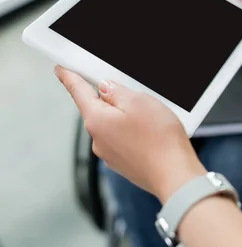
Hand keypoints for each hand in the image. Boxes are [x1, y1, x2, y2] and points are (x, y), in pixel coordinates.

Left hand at [55, 68, 204, 202]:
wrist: (175, 175)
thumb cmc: (159, 139)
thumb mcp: (139, 101)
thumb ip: (117, 91)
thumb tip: (105, 89)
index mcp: (96, 120)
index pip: (78, 92)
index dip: (69, 78)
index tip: (61, 71)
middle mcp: (98, 140)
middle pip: (98, 109)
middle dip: (113, 99)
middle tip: (134, 94)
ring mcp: (110, 154)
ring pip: (113, 125)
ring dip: (127, 117)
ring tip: (152, 118)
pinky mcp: (123, 164)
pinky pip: (124, 140)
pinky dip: (134, 133)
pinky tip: (152, 133)